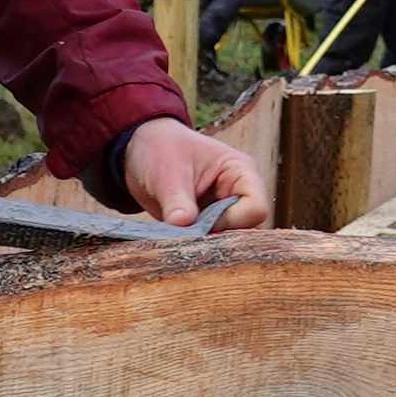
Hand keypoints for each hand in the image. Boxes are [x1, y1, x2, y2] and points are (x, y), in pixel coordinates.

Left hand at [110, 116, 267, 231]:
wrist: (139, 151)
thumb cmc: (160, 149)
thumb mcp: (167, 172)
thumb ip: (177, 200)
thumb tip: (182, 225)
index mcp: (240, 172)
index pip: (256, 208)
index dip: (232, 221)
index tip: (200, 222)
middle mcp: (238, 194)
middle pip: (247, 229)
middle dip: (219, 236)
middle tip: (188, 239)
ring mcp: (223, 210)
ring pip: (229, 240)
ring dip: (206, 244)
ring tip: (180, 241)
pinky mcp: (206, 224)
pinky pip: (210, 243)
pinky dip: (195, 247)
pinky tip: (177, 243)